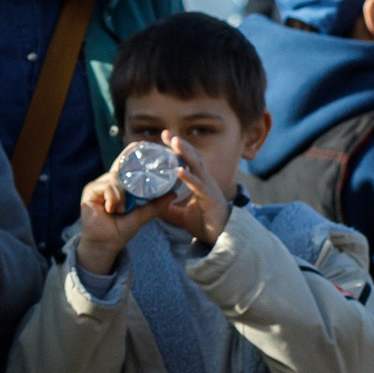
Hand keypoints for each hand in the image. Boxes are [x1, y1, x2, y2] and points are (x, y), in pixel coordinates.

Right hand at [71, 164, 169, 277]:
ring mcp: (99, 185)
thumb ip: (156, 205)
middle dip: (130, 172)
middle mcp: (110, 181)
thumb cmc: (121, 230)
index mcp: (121, 185)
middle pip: (122, 169)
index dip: (133, 154)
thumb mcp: (142, 216)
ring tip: (120, 210)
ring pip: (116, 179)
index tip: (143, 144)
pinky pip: (106, 187)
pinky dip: (113, 198)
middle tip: (139, 178)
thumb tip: (174, 193)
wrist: (105, 244)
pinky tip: (112, 209)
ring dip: (121, 196)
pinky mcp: (90, 191)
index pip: (127, 165)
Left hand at [148, 132, 232, 248]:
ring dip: (186, 153)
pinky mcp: (211, 199)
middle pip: (192, 157)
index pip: (187, 160)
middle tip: (166, 133)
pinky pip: (199, 186)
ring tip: (174, 142)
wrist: (221, 239)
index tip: (164, 137)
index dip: (177, 149)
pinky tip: (179, 171)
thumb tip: (152, 205)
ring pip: (197, 166)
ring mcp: (209, 189)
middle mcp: (205, 181)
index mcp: (199, 182)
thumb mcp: (181, 216)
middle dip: (180, 144)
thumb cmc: (205, 224)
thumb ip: (169, 209)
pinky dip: (189, 177)